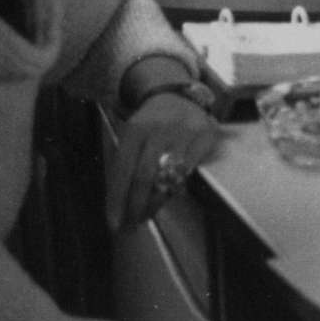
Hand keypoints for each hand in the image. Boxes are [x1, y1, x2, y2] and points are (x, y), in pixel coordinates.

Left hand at [107, 91, 222, 229]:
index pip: (123, 170)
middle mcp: (160, 129)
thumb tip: (117, 205)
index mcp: (135, 129)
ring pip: (169, 176)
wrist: (177, 96)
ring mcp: (185, 132)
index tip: (113, 223)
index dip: (117, 199)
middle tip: (132, 224)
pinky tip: (169, 192)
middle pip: (145, 176)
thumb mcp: (131, 136)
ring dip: (156, 201)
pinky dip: (177, 186)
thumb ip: (125, 165)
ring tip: (148, 212)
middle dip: (136, 205)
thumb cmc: (149, 123)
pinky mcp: (206, 135)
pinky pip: (189, 171)